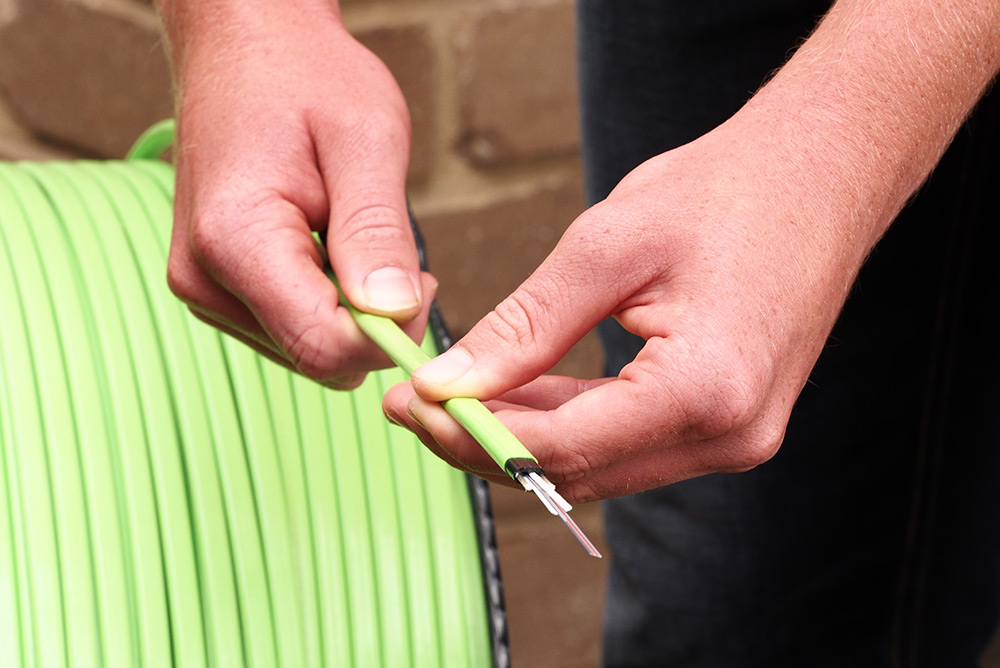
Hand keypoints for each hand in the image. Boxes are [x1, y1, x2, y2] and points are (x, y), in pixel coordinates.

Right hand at [163, 3, 434, 387]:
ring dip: (349, 311)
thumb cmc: (304, 77)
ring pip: (307, 350)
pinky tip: (327, 247)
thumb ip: (376, 232)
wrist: (245, 46)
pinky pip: (289, 329)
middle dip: (373, 324)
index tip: (422, 283)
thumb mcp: (364, 138)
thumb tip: (396, 314)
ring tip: (350, 234)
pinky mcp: (213, 287)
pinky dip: (325, 302)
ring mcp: (203, 288)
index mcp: (236, 241)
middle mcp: (205, 279)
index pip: (325, 348)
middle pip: (317, 358)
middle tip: (392, 254)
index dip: (390, 336)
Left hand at [382, 0, 999, 500]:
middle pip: (575, 471)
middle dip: (485, 442)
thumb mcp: (608, 245)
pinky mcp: (729, 424)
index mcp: (705, 390)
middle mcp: (729, 435)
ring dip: (523, 436)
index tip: (408, 404)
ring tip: (456, 392)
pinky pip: (628, 443)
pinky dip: (568, 423)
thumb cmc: (727, 192)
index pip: (560, 447)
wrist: (819, 175)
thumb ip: (525, 326)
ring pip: (597, 464)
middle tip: (416, 402)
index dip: (472, 433)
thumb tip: (451, 382)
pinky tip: (519, 390)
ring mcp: (735, 439)